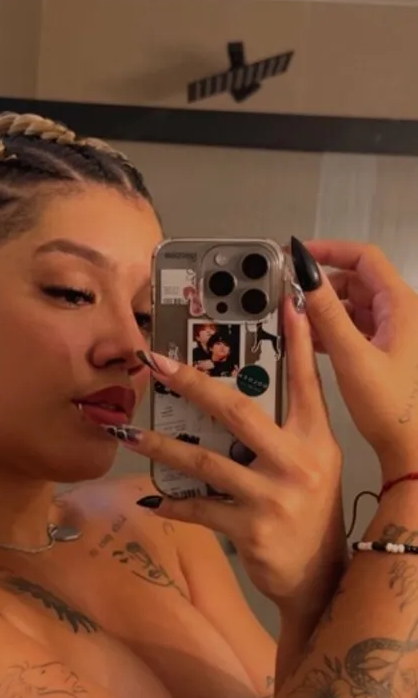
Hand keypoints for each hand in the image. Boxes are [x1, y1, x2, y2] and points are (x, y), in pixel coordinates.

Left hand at [118, 298, 345, 613]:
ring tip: (128, 436)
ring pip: (205, 461)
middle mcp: (298, 461)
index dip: (300, 340)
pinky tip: (149, 498)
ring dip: (161, 447)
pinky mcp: (251, 529)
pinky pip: (199, 508)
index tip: (288, 301)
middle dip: (191, 383)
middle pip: (238, 411)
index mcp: (316, 438)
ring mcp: (274, 496)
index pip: (307, 380)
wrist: (318, 574)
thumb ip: (285, 426)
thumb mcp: (311, 461)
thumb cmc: (308, 508)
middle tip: (154, 362)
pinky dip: (172, 503)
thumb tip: (236, 390)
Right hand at [292, 239, 417, 480]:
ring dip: (326, 310)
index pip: (364, 258)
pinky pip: (356, 327)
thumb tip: (306, 277)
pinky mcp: (388, 350)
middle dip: (323, 286)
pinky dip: (334, 329)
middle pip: (357, 280)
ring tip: (298, 322)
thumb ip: (327, 314)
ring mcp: (396, 332)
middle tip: (292, 295)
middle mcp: (403, 314)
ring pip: (355, 305)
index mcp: (402, 306)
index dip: (330, 250)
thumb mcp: (352, 357)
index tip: (300, 255)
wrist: (412, 448)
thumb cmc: (393, 409)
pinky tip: (314, 342)